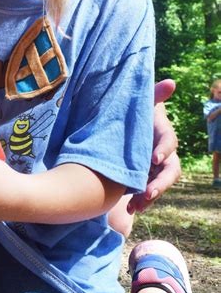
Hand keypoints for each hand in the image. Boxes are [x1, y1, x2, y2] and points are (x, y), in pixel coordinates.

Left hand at [127, 78, 180, 213]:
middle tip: (148, 192)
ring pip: (160, 185)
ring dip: (150, 197)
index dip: (164, 149)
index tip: (155, 158)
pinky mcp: (146, 178)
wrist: (121, 128)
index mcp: (162, 133)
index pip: (170, 142)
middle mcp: (163, 152)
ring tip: (136, 207)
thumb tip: (171, 82)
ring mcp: (156, 168)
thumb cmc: (133, 111)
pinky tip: (130, 211)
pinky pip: (148, 193)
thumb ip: (154, 94)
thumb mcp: (141, 102)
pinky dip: (141, 202)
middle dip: (161, 183)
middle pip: (170, 171)